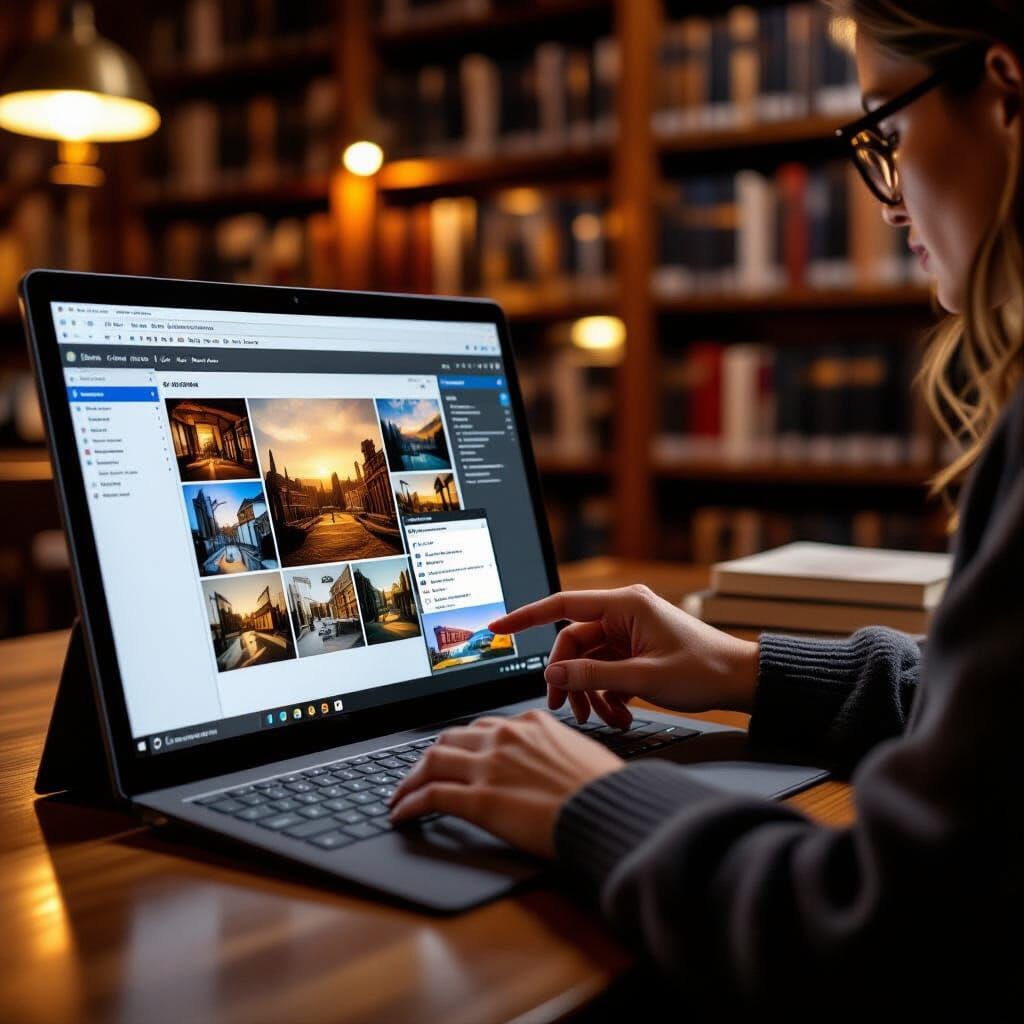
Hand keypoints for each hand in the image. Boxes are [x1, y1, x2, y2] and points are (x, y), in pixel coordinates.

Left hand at [387, 709, 623, 857]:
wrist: (610, 810)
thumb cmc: (606, 790)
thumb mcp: (581, 754)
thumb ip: (555, 751)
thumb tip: (550, 765)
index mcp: (531, 723)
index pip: (484, 727)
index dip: (464, 744)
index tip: (457, 757)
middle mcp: (505, 737)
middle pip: (451, 738)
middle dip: (432, 757)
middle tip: (422, 774)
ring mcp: (490, 766)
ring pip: (432, 761)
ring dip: (410, 778)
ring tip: (400, 795)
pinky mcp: (480, 799)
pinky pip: (431, 796)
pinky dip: (410, 803)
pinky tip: (401, 814)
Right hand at [487, 584, 759, 727]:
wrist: (743, 681)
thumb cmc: (705, 670)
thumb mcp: (643, 678)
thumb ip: (593, 676)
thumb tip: (553, 674)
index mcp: (625, 605)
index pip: (562, 605)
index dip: (526, 617)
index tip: (498, 628)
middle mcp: (624, 613)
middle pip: (574, 643)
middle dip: (569, 677)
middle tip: (567, 708)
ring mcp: (630, 632)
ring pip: (590, 661)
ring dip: (590, 691)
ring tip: (601, 719)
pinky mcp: (637, 650)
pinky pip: (607, 669)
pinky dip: (607, 692)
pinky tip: (619, 714)